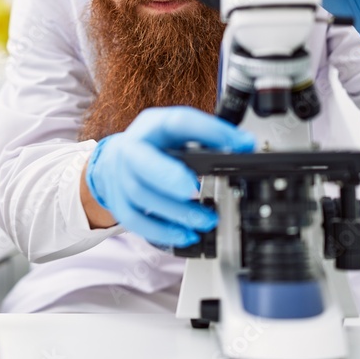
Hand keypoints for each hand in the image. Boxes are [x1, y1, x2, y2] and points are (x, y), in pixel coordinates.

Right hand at [84, 107, 254, 246]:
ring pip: (143, 197)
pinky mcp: (119, 203)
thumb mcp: (178, 131)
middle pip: (144, 163)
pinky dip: (161, 231)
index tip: (239, 145)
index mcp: (152, 126)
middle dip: (170, 177)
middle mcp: (131, 149)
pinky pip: (135, 221)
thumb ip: (209, 136)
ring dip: (177, 212)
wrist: (114, 160)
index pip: (178, 123)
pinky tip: (185, 235)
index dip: (209, 132)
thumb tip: (245, 145)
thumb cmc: (153, 145)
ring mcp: (120, 178)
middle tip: (195, 189)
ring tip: (206, 220)